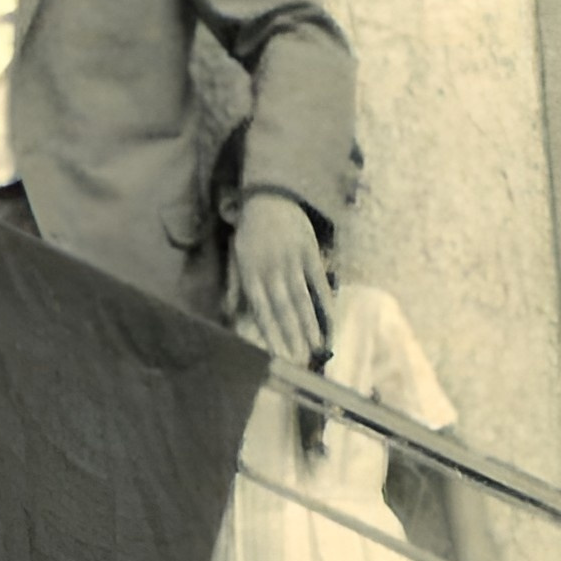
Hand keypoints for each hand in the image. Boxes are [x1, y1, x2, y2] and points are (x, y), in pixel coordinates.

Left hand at [227, 191, 333, 363]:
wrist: (271, 201)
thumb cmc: (251, 234)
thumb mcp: (236, 259)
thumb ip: (236, 287)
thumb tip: (229, 316)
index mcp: (251, 276)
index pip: (260, 312)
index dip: (270, 334)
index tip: (278, 355)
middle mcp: (271, 273)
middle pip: (282, 310)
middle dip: (292, 336)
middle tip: (300, 360)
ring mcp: (292, 264)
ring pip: (302, 300)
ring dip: (309, 325)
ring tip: (316, 347)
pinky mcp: (310, 255)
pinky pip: (320, 284)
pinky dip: (326, 304)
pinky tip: (331, 322)